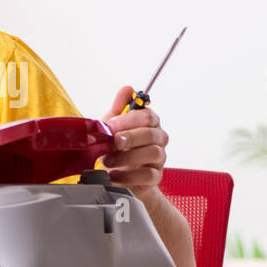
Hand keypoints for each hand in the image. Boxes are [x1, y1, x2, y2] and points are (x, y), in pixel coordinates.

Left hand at [99, 85, 169, 201]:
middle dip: (129, 137)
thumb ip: (119, 107)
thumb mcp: (114, 125)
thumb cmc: (117, 147)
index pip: (147, 116)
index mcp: (150, 123)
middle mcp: (158, 139)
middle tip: (112, 142)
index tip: (109, 126)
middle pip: (151, 134)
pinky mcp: (155, 177)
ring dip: (127, 156)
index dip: (127, 120)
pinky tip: (114, 175)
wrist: (119, 174)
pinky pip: (148, 175)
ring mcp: (159, 159)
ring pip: (152, 153)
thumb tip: (127, 89)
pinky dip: (129, 175)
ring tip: (108, 160)